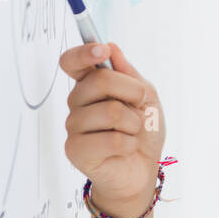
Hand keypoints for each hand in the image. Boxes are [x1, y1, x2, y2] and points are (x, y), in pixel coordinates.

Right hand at [60, 42, 166, 208]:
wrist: (142, 169)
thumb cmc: (143, 132)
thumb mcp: (146, 97)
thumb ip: (129, 73)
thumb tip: (112, 48)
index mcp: (90, 86)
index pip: (72, 62)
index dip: (83, 53)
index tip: (101, 50)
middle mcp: (76, 103)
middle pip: (100, 81)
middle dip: (133, 93)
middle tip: (140, 108)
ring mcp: (73, 126)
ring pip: (111, 111)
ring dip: (134, 123)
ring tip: (131, 132)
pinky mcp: (75, 149)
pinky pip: (113, 138)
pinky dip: (130, 143)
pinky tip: (125, 148)